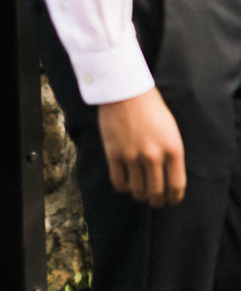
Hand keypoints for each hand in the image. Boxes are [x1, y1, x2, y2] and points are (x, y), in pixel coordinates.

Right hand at [98, 89, 185, 207]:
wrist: (125, 89)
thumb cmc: (150, 108)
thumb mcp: (170, 131)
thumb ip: (171, 155)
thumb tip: (167, 180)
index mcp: (173, 149)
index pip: (176, 187)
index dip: (173, 198)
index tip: (169, 200)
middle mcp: (154, 155)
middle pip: (156, 193)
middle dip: (156, 201)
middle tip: (153, 200)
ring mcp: (133, 155)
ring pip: (137, 190)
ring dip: (139, 195)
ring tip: (138, 192)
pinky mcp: (114, 153)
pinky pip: (119, 182)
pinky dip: (123, 188)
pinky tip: (125, 183)